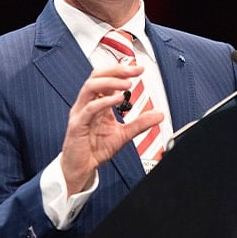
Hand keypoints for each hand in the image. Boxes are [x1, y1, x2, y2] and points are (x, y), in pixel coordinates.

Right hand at [60, 64, 163, 193]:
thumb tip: (158, 114)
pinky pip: (89, 108)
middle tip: (134, 70)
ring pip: (90, 87)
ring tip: (128, 83)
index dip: (123, 71)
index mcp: (97, 103)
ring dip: (110, 82)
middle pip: (97, 76)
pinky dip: (104, 101)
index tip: (139, 69)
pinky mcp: (77, 125)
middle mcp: (87, 104)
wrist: (81, 168)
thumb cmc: (95, 149)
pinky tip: (118, 99)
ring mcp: (80, 113)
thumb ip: (140, 123)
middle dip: (117, 70)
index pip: (107, 78)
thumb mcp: (124, 134)